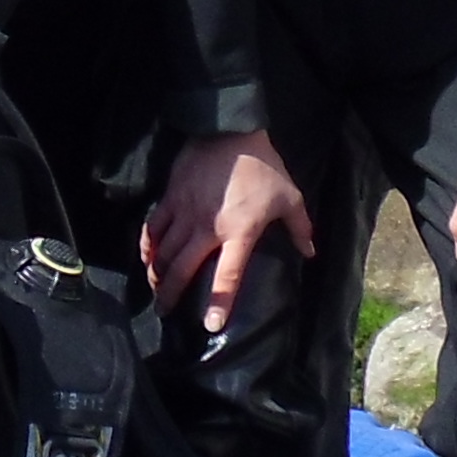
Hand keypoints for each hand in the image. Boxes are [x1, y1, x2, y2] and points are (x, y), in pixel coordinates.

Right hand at [145, 130, 319, 337]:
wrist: (227, 130)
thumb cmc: (262, 166)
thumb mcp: (289, 197)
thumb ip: (299, 228)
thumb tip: (309, 253)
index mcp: (239, 232)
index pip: (227, 276)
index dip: (219, 302)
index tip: (210, 325)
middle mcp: (207, 228)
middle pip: (182, 269)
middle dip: (171, 294)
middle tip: (165, 312)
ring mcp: (184, 213)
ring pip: (164, 251)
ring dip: (157, 274)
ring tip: (155, 289)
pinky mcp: (170, 197)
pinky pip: (154, 227)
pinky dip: (148, 245)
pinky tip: (146, 256)